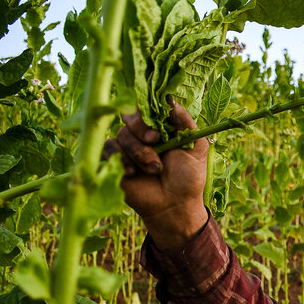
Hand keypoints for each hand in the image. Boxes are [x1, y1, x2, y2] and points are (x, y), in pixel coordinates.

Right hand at [103, 98, 208, 249]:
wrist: (175, 205)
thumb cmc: (188, 177)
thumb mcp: (195, 147)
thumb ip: (184, 122)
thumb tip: (168, 99)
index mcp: (161, 127)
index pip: (147, 106)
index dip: (149, 112)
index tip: (159, 128)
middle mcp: (141, 134)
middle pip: (129, 115)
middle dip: (141, 128)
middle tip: (155, 141)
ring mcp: (126, 147)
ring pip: (121, 135)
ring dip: (139, 153)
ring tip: (154, 169)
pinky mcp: (113, 162)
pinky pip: (108, 149)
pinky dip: (122, 160)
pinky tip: (133, 173)